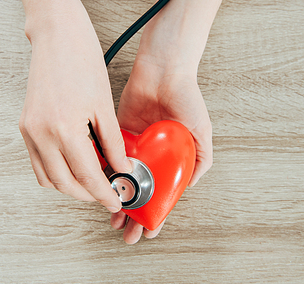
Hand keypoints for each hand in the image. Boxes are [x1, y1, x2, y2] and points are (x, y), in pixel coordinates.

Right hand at [19, 0, 131, 212]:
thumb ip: (113, 143)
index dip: (103, 193)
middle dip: (87, 194)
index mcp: (64, 129)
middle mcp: (40, 134)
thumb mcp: (104, 105)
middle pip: (64, 184)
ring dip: (70, 185)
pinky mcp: (25, 125)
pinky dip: (56, 171)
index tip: (116, 199)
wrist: (57, 35)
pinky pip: (38, 162)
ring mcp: (29, 130)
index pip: (87, 176)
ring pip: (47, 178)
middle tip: (108, 191)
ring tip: (93, 179)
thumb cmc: (82, 61)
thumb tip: (122, 167)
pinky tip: (75, 163)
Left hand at [111, 52, 212, 243]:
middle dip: (133, 214)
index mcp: (171, 159)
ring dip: (118, 199)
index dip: (156, 213)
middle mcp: (152, 155)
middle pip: (140, 192)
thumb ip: (201, 159)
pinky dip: (105, 171)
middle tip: (126, 232)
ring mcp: (135, 146)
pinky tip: (102, 187)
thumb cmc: (186, 98)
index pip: (162, 193)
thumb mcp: (202, 132)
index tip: (149, 231)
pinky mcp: (118, 133)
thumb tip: (189, 185)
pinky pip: (109, 156)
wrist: (163, 71)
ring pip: (123, 180)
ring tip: (113, 217)